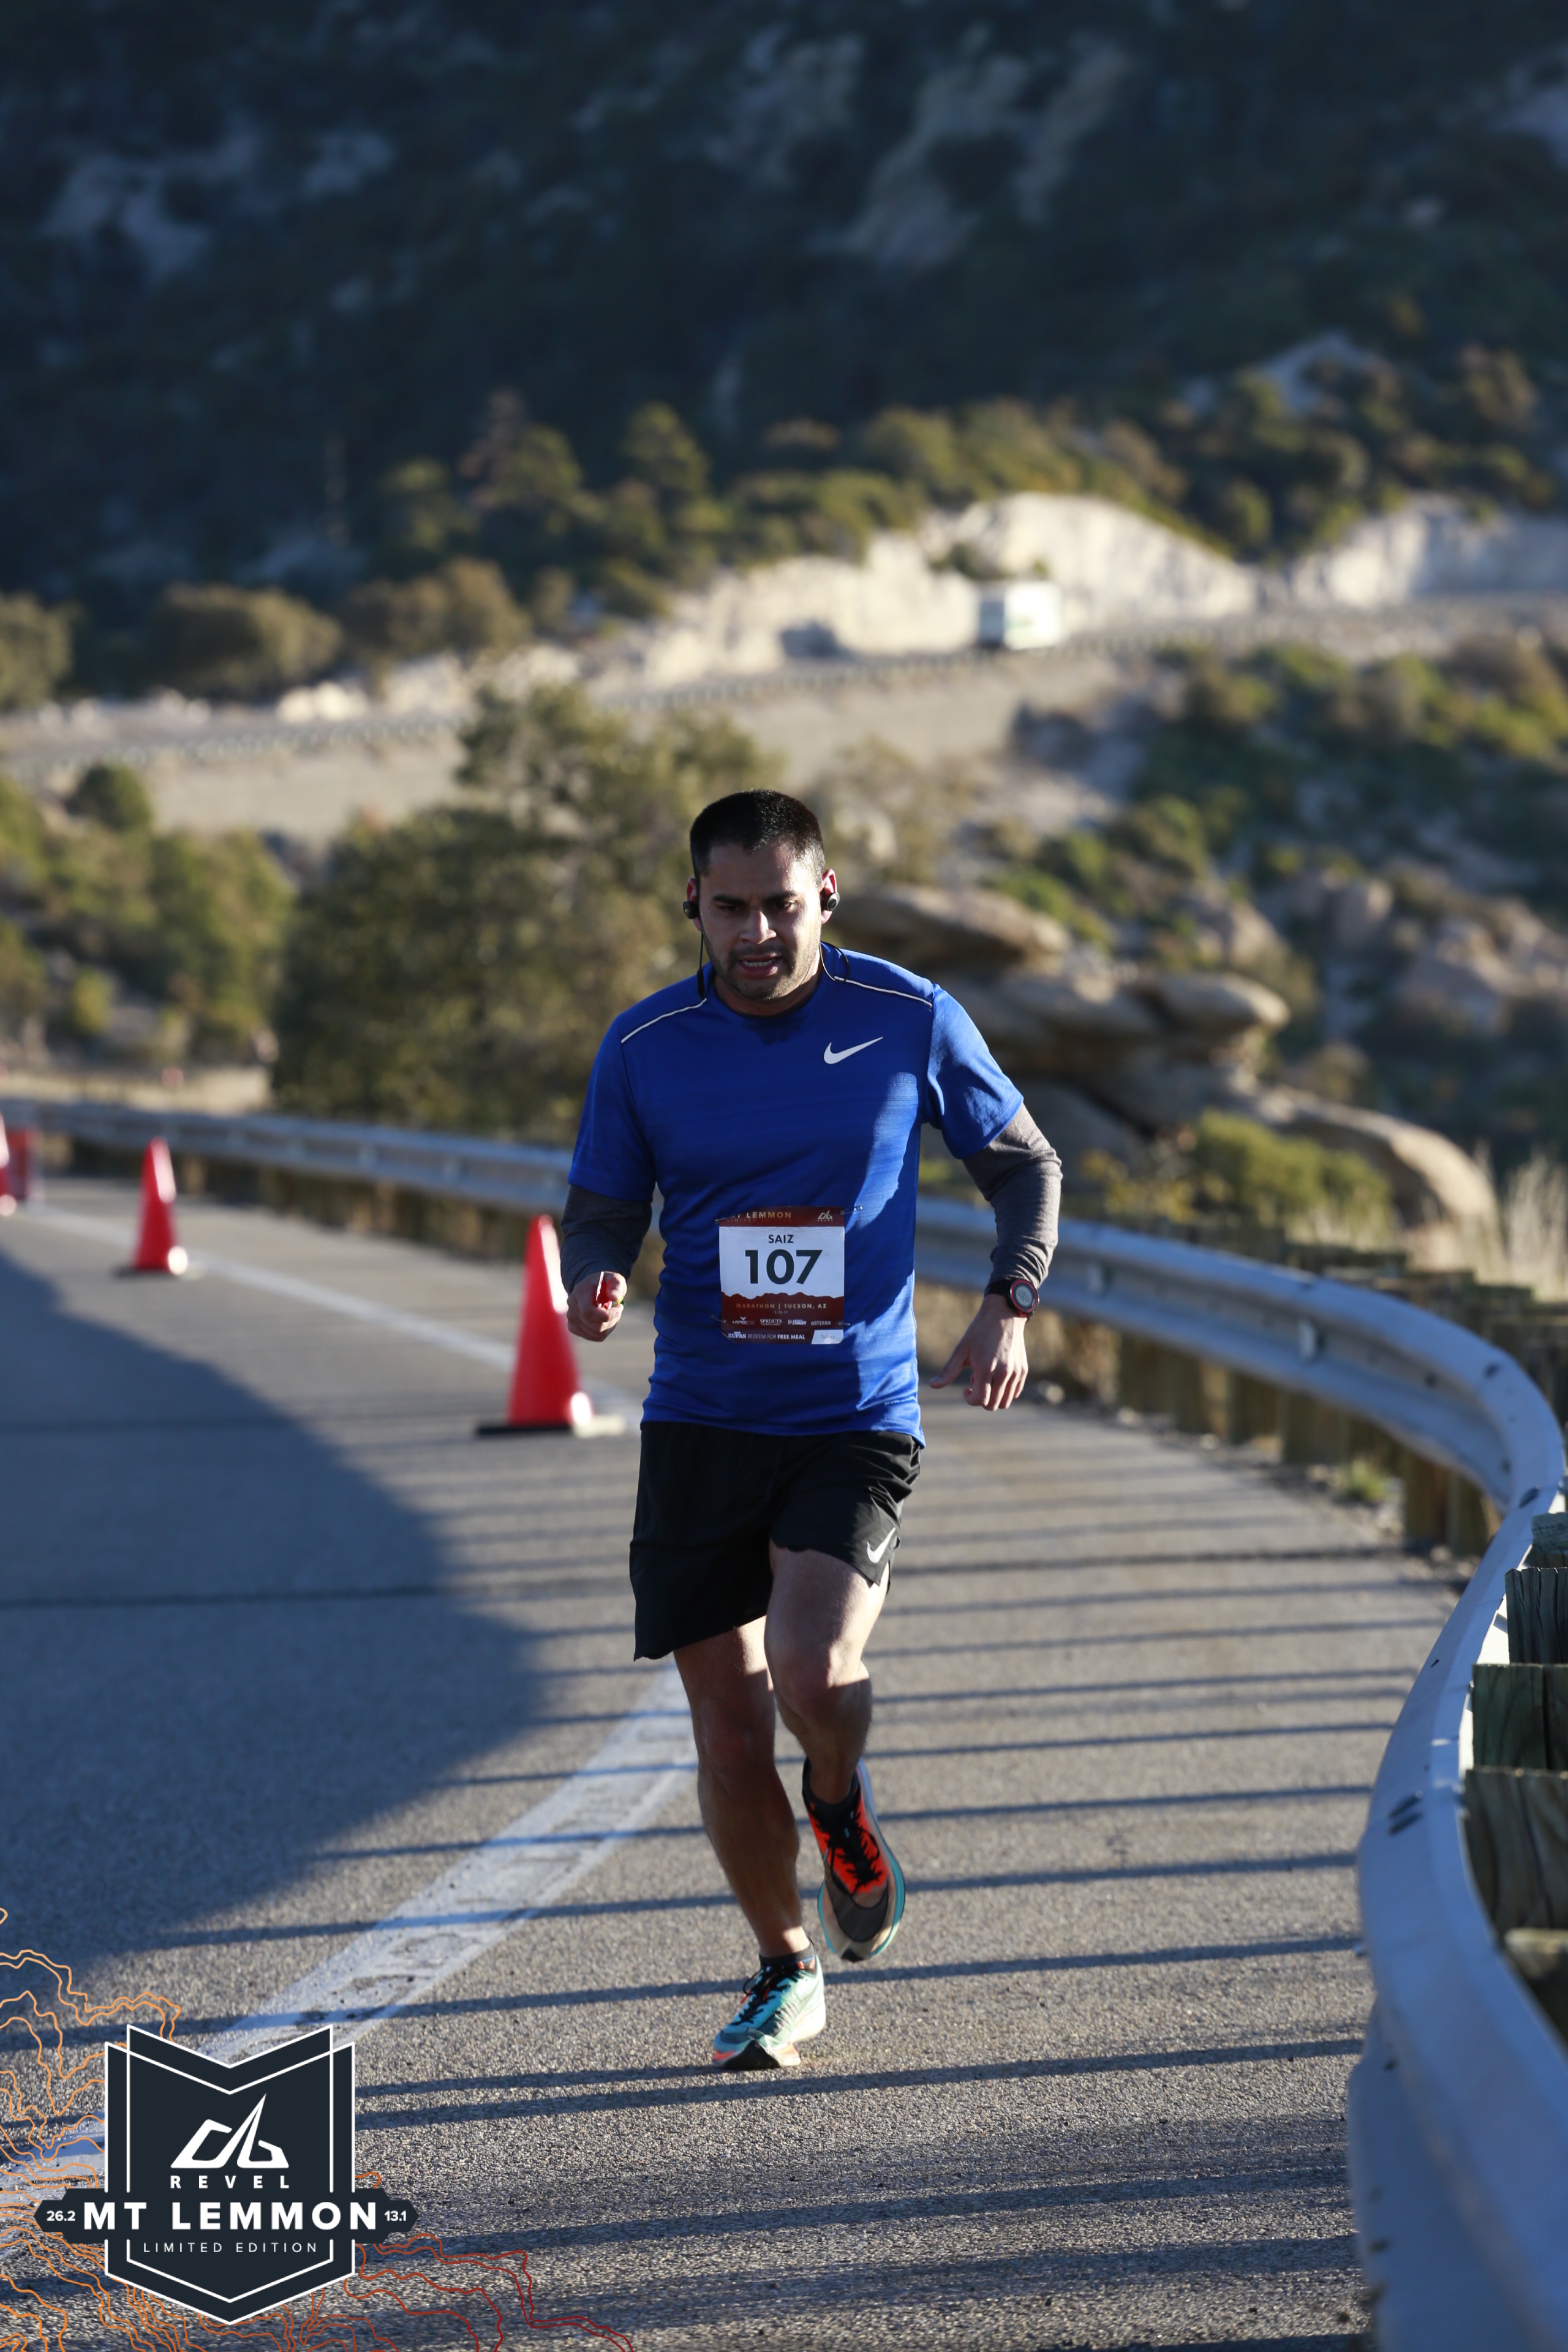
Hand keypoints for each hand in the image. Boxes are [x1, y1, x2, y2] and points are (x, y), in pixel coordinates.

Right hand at [566, 1271, 625, 1341]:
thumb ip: (616, 1285)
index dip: (606, 1315)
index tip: (619, 1308)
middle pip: (595, 1326)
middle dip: (612, 1320)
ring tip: (612, 1314)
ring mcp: (571, 1318)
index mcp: (580, 1291)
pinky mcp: (573, 1327)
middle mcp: (572, 1305)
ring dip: (610, 1325)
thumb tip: (614, 1297)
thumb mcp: (614, 1279)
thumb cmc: (605, 1284)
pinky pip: (594, 1337)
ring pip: (597, 1333)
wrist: (592, 1288)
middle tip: (618, 1310)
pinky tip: (606, 1320)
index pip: (588, 1311)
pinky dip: (605, 1331)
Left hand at [928, 1292, 1029, 1410]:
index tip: (966, 1389)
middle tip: (976, 1380)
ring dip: (994, 1396)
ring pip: (1006, 1402)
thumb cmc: (979, 1331)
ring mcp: (1016, 1372)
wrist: (1004, 1314)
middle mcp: (1004, 1373)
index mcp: (986, 1368)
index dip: (970, 1399)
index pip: (981, 1400)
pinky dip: (1005, 1392)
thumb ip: (948, 1371)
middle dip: (981, 1399)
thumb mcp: (962, 1349)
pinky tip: (997, 1376)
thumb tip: (932, 1386)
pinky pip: (1015, 1392)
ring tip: (987, 1378)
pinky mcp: (1023, 1370)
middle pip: (993, 1405)